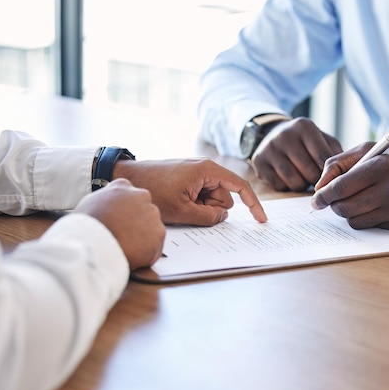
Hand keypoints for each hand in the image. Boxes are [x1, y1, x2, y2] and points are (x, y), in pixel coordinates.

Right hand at [74, 179, 164, 269]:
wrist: (92, 243)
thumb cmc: (87, 226)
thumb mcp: (90, 203)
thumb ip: (106, 200)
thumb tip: (109, 205)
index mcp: (123, 187)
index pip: (132, 196)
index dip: (128, 211)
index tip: (123, 221)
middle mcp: (141, 196)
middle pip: (145, 212)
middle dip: (138, 225)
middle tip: (124, 236)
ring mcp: (152, 214)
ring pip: (152, 229)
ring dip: (143, 239)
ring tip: (125, 247)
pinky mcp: (159, 232)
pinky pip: (155, 246)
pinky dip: (146, 254)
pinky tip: (132, 256)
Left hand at [113, 158, 266, 225]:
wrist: (127, 177)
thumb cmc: (152, 190)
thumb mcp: (182, 210)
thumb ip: (208, 216)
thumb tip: (222, 216)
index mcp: (208, 170)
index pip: (240, 186)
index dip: (253, 204)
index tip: (261, 220)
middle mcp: (205, 169)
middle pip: (224, 197)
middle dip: (213, 209)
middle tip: (189, 209)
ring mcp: (196, 174)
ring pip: (212, 199)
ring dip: (201, 208)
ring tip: (179, 205)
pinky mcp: (188, 179)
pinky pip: (200, 196)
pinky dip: (194, 204)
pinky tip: (177, 204)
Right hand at [251, 117, 342, 191]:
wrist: (272, 133)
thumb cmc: (305, 141)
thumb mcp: (322, 139)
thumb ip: (335, 154)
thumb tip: (345, 174)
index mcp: (304, 127)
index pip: (323, 157)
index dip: (329, 172)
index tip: (332, 177)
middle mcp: (284, 135)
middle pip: (309, 172)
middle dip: (316, 180)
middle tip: (318, 180)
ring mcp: (269, 149)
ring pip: (294, 182)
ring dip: (303, 185)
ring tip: (305, 178)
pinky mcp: (259, 162)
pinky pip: (279, 186)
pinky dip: (287, 187)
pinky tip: (290, 178)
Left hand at [311, 144, 388, 229]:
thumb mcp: (371, 150)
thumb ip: (340, 163)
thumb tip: (319, 185)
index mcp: (380, 166)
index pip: (341, 187)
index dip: (323, 195)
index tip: (316, 200)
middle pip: (345, 208)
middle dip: (334, 205)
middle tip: (333, 201)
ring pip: (356, 221)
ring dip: (350, 213)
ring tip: (358, 200)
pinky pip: (372, 226)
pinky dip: (368, 218)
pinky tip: (378, 205)